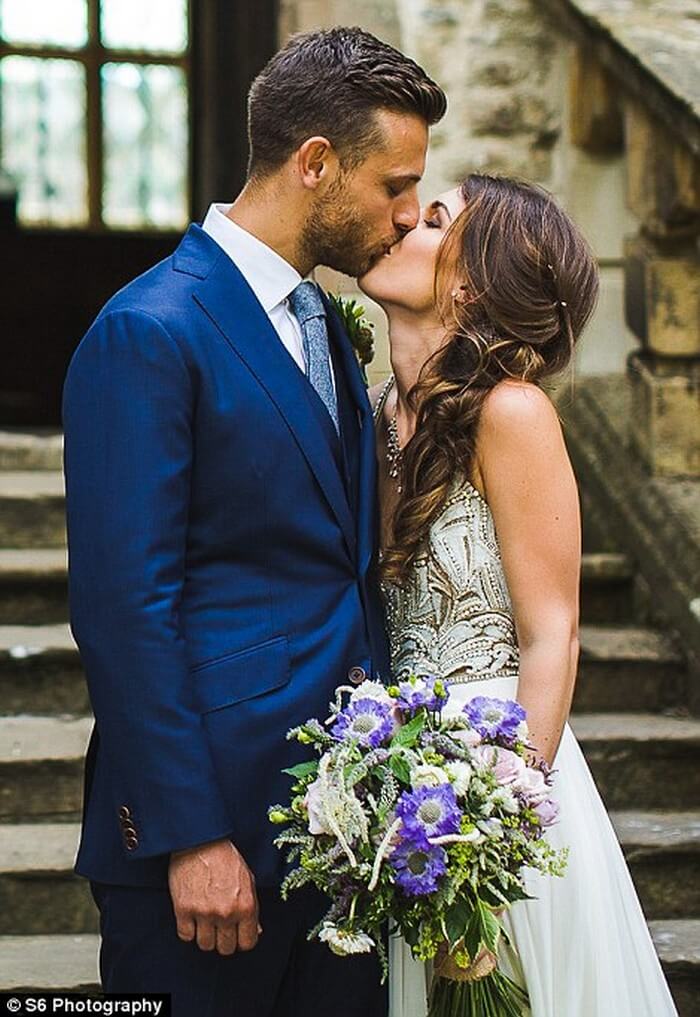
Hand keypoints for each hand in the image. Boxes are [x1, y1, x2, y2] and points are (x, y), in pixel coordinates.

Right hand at [168, 838, 260, 954]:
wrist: (201, 840)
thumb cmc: (225, 858)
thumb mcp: (248, 880)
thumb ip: (252, 909)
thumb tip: (256, 931)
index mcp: (246, 906)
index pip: (247, 943)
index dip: (241, 940)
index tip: (236, 934)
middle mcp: (226, 913)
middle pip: (225, 948)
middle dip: (223, 939)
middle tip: (219, 926)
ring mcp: (204, 913)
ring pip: (205, 945)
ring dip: (205, 935)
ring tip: (205, 920)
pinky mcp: (183, 910)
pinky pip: (185, 936)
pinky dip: (188, 929)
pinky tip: (192, 916)